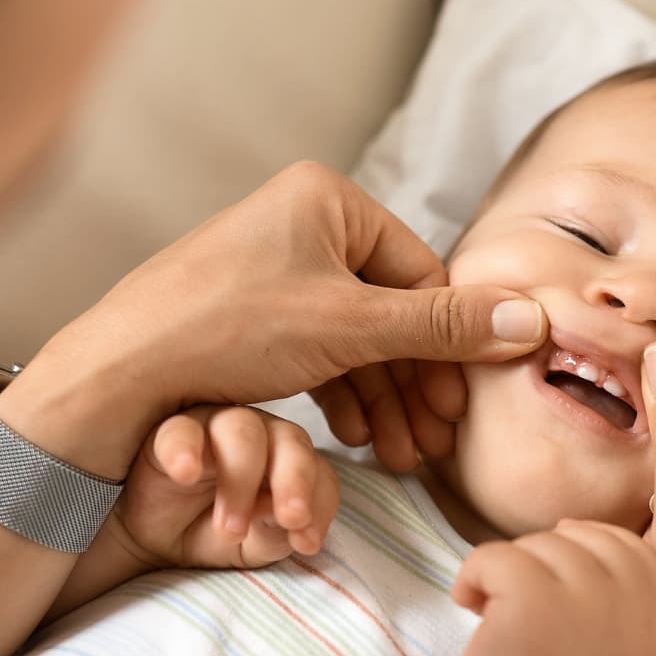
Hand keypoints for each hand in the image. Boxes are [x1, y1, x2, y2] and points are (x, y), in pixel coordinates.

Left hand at [0, 162, 547, 479]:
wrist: (123, 371)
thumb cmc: (231, 329)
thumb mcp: (350, 327)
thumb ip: (444, 326)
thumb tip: (532, 320)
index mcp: (329, 199)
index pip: (421, 274)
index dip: (449, 348)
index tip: (460, 409)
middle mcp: (302, 221)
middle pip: (390, 309)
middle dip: (414, 383)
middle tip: (433, 443)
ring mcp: (273, 267)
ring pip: (354, 337)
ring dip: (382, 398)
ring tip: (398, 456)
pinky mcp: (251, 311)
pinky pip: (316, 348)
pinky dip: (340, 391)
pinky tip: (355, 437)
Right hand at [102, 405, 338, 572]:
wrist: (153, 544)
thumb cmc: (211, 534)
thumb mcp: (252, 545)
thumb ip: (275, 532)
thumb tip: (289, 519)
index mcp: (286, 460)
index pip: (319, 471)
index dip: (319, 504)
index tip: (307, 543)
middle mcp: (257, 436)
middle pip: (290, 440)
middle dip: (294, 482)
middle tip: (290, 519)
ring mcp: (213, 427)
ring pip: (242, 431)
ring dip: (241, 480)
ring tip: (230, 529)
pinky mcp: (169, 433)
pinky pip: (179, 432)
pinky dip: (184, 451)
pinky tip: (185, 475)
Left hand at [450, 520, 655, 655]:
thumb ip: (616, 597)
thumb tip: (570, 527)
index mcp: (654, 612)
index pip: (625, 543)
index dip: (582, 553)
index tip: (550, 586)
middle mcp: (627, 597)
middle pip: (575, 539)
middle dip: (538, 566)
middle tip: (514, 610)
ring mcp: (582, 593)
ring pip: (534, 545)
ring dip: (505, 574)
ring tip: (492, 615)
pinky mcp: (533, 597)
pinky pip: (493, 554)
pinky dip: (472, 576)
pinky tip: (468, 607)